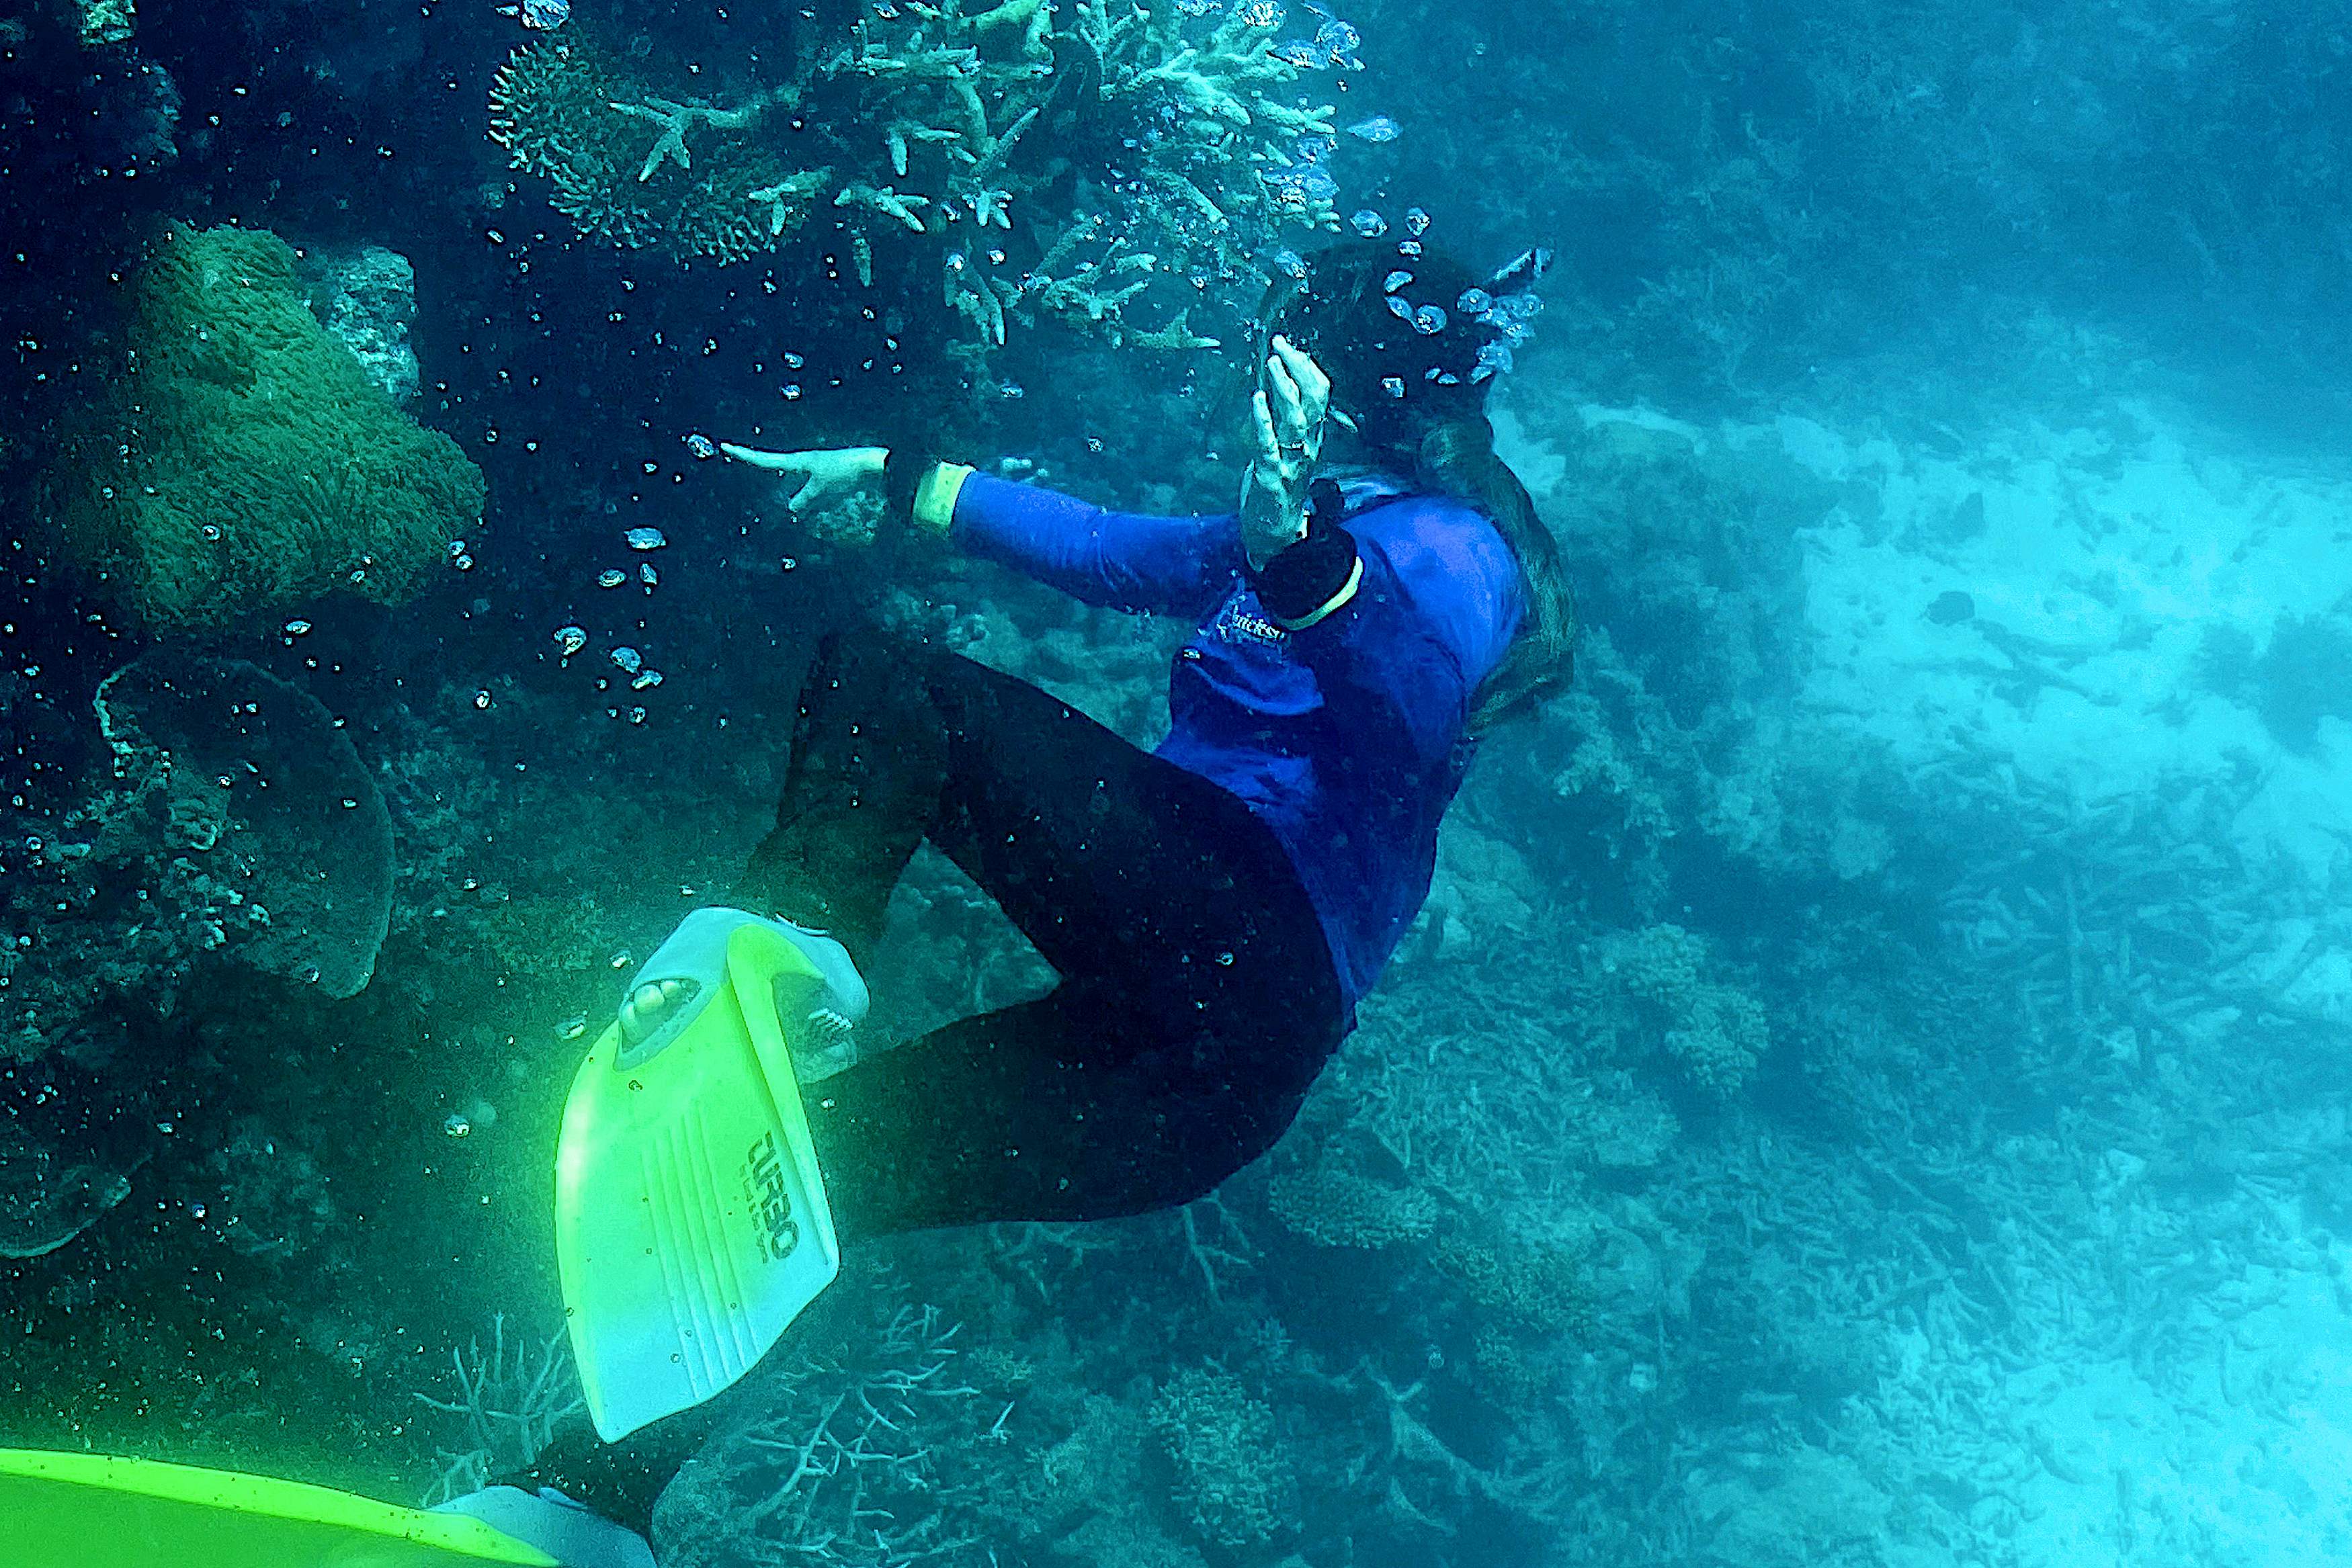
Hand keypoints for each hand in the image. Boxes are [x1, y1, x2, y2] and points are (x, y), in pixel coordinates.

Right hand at [720, 443, 887, 513]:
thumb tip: (792, 509)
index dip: (744, 455)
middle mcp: (805, 461)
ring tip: (778, 487)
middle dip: (762, 464)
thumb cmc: (845, 472)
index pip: (765, 459)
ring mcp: (818, 467)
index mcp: (799, 461)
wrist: (874, 465)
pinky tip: (812, 504)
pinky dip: (809, 495)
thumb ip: (805, 499)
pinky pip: (813, 487)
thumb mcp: (821, 488)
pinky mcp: (831, 475)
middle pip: (777, 465)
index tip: (725, 445)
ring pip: (796, 478)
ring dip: (789, 484)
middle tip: (741, 456)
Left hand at [1238, 336, 1330, 568]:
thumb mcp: (1286, 450)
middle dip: (1298, 369)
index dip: (1306, 368)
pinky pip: (1269, 445)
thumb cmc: (1278, 489)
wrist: (1276, 535)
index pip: (1319, 395)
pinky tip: (1256, 400)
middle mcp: (1307, 447)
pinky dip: (1263, 421)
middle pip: (1312, 401)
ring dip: (1284, 389)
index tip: (1290, 347)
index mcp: (1311, 439)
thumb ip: (1284, 423)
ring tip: (1273, 365)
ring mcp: (1291, 462)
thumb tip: (1276, 389)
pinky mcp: (1271, 477)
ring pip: (1295, 419)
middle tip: (1281, 346)